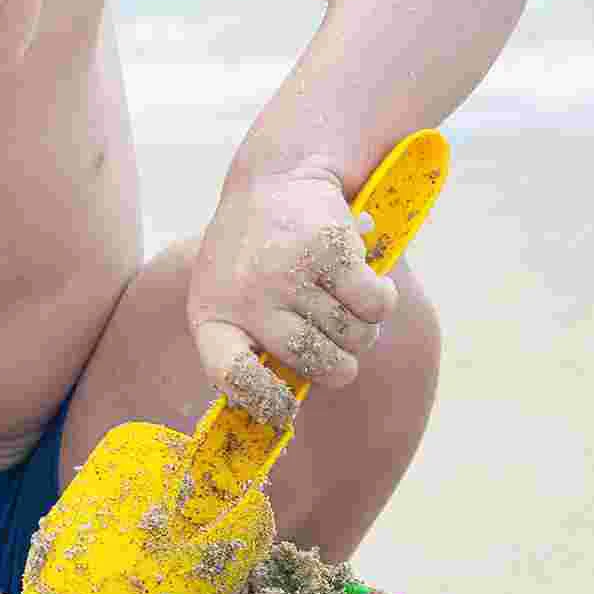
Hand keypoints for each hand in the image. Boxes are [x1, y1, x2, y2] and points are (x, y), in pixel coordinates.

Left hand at [188, 162, 398, 426]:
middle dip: (340, 365)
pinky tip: (368, 285)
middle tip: (343, 351)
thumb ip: (248, 346)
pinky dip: (381, 302)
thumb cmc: (254, 252)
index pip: (231, 373)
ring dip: (362, 330)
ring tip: (348, 306)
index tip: (287, 412)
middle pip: (313, 361)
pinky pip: (375, 305)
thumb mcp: (228, 294)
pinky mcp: (330, 248)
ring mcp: (289, 270)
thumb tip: (277, 420)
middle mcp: (248, 294)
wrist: (277, 173)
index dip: (263, 400)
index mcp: (212, 313)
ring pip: (352, 336)